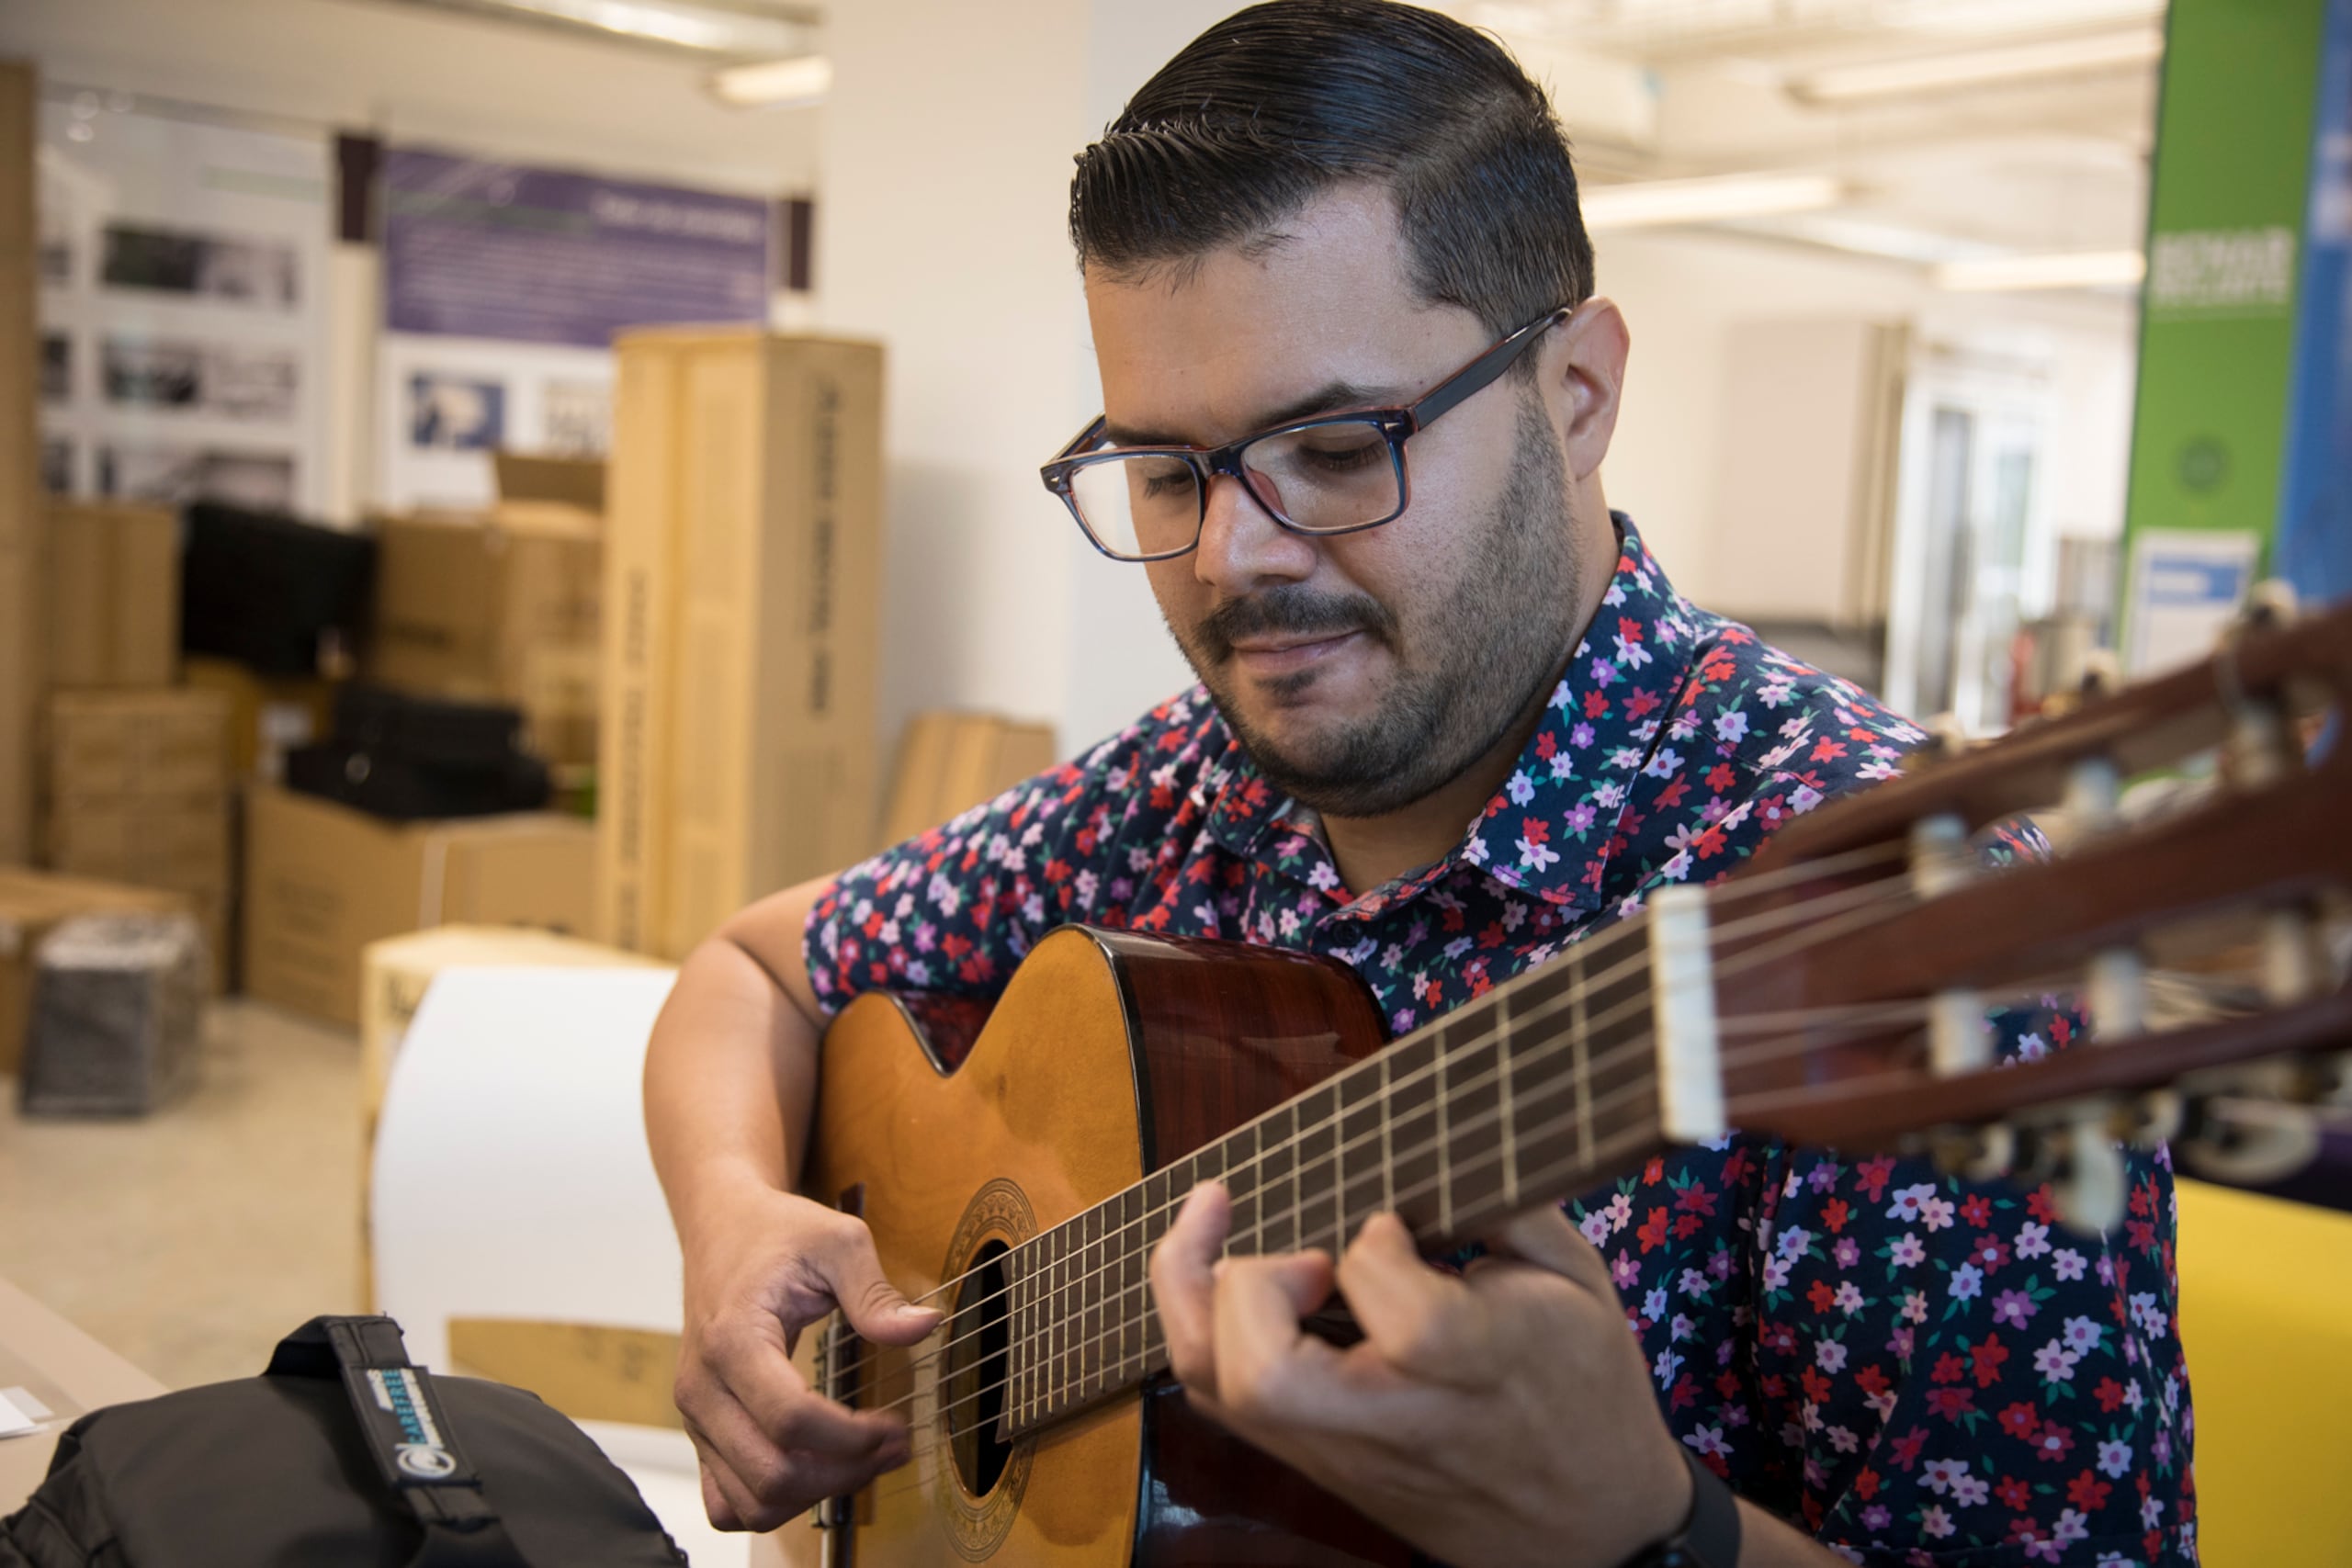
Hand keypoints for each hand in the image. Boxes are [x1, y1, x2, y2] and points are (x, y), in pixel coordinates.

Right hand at [674, 1183, 942, 1530]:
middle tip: (893, 1447)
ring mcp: (695, 1416)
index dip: (853, 1437)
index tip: (898, 1425)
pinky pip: (725, 1500)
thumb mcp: (836, 1241)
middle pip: (770, 1472)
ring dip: (813, 1497)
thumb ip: (876, 1291)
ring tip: (864, 1463)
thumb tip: (924, 1327)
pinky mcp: (701, 1430)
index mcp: (733, 1340)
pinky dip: (773, 1503)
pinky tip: (817, 1473)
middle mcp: (702, 1387)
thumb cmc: (776, 1233)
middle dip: (843, 1473)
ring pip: (748, 1501)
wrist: (722, 1227)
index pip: (791, 1419)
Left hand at [1151, 1183, 1691, 1567]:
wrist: (1588, 1526)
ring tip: (1213, 1222)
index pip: (1397, 1308)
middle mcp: (1394, 1420)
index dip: (1374, 1244)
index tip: (1391, 1222)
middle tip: (1303, 1254)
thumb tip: (1442, 1129)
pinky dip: (1202, 1329)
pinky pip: (1222, 1403)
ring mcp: (1342, 1452)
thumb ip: (1508, 1201)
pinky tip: (1225, 1275)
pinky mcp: (1316, 1465)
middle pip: (1265, 1376)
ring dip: (1193, 1295)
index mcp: (1477, 1366)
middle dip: (1248, 1285)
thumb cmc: (1584, 1387)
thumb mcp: (1577, 1279)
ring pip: (1221, 1390)